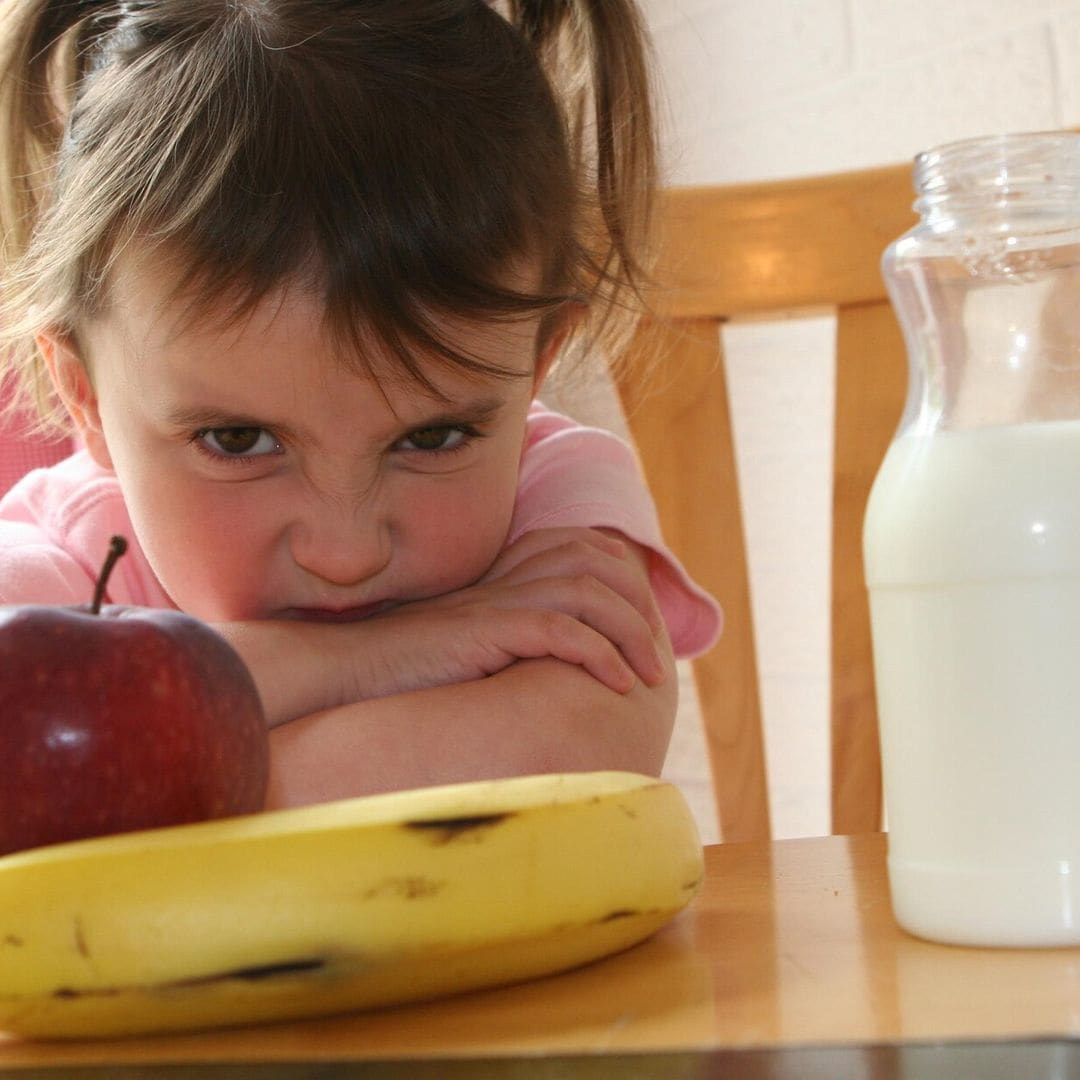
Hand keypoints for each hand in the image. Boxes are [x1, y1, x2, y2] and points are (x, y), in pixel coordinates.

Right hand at [343, 527, 667, 700]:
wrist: (351, 668)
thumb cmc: (407, 667)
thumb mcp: (469, 644)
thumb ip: (510, 637)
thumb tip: (557, 661)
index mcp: (504, 576)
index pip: (580, 548)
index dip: (623, 577)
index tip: (644, 623)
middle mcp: (505, 580)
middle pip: (595, 562)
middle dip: (639, 607)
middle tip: (657, 657)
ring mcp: (495, 602)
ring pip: (587, 593)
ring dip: (630, 635)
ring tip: (648, 676)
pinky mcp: (485, 630)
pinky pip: (559, 631)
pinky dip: (598, 654)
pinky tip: (615, 684)